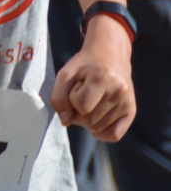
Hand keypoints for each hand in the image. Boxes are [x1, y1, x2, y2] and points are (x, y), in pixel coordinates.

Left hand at [52, 19, 134, 140]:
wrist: (110, 55)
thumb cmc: (85, 64)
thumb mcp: (65, 74)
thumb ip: (59, 97)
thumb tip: (66, 122)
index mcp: (103, 79)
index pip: (81, 106)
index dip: (73, 99)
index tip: (77, 87)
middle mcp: (119, 92)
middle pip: (89, 120)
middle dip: (78, 111)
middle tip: (83, 94)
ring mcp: (127, 103)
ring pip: (98, 128)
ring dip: (88, 119)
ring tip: (92, 100)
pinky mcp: (132, 111)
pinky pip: (115, 135)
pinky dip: (102, 133)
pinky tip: (95, 122)